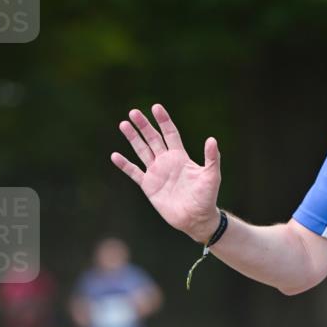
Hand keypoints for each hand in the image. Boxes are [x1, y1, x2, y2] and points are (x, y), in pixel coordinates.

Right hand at [111, 104, 220, 242]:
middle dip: (144, 125)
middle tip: (133, 112)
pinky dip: (125, 165)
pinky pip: (134, 172)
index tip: (155, 107)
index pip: (170, 133)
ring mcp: (156, 173)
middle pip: (153, 138)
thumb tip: (212, 139)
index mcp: (180, 156)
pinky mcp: (149, 186)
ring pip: (142, 151)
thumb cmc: (207, 198)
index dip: (163, 120)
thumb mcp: (211, 176)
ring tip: (123, 124)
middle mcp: (166, 161)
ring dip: (133, 138)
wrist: (196, 218)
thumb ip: (211, 158)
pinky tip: (115, 156)